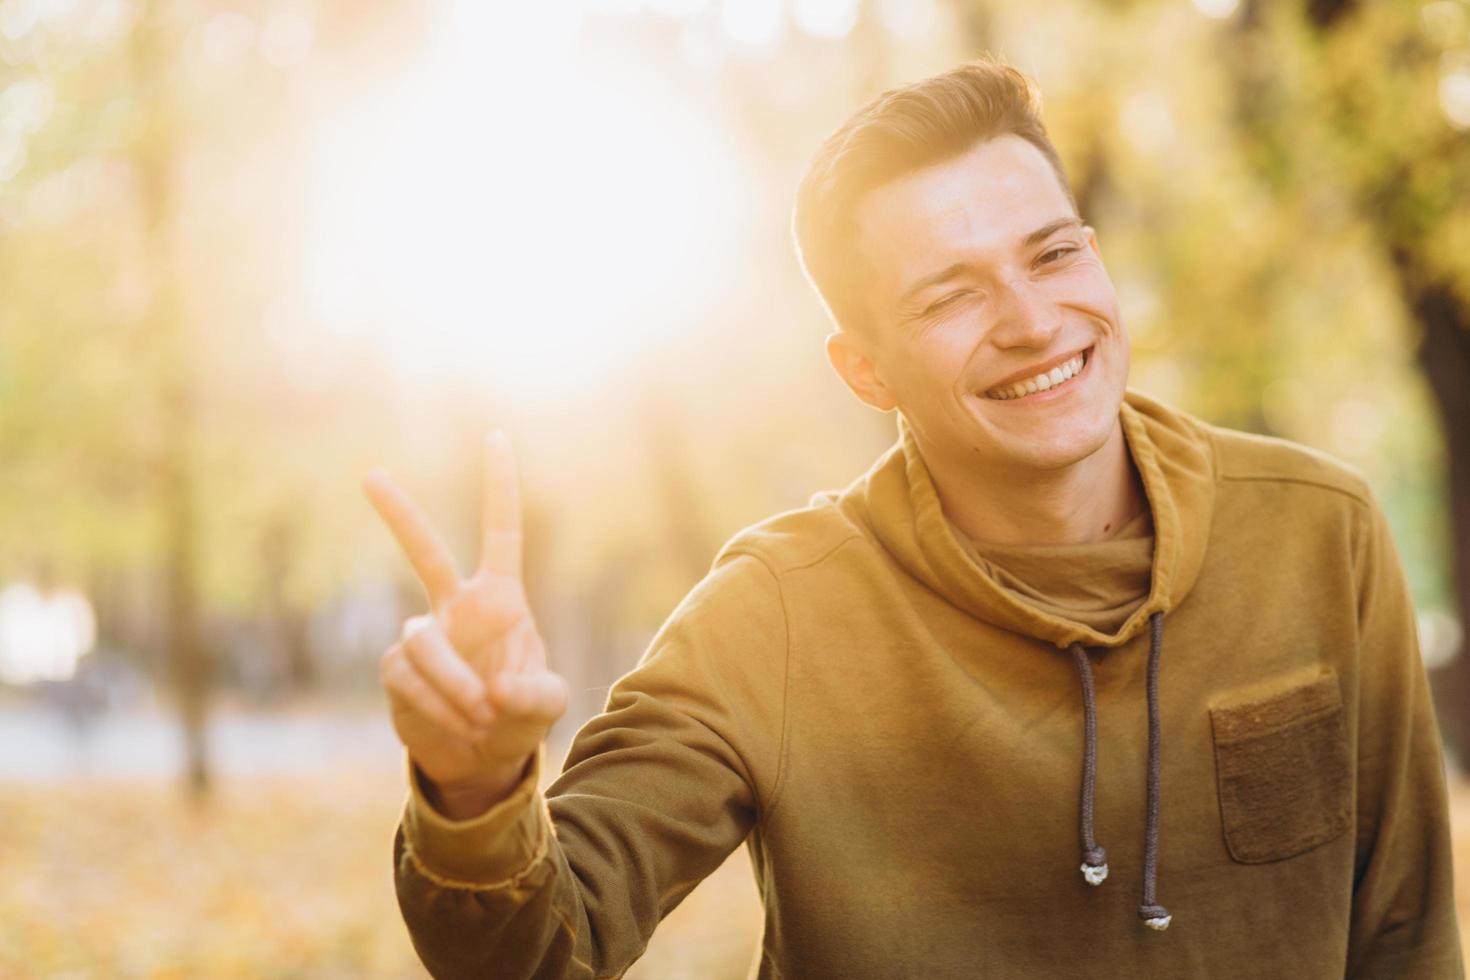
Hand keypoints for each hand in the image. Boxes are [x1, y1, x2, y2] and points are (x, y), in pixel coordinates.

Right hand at [365, 431, 567, 815]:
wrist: (481, 756)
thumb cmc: (518, 715)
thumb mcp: (547, 705)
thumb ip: (535, 696)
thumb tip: (493, 690)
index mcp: (500, 598)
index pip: (501, 532)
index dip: (500, 487)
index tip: (496, 436)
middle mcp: (456, 607)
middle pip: (425, 552)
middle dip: (400, 514)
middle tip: (370, 475)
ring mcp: (422, 635)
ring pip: (425, 643)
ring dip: (456, 685)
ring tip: (483, 715)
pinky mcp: (395, 670)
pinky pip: (411, 681)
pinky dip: (440, 707)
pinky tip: (462, 725)